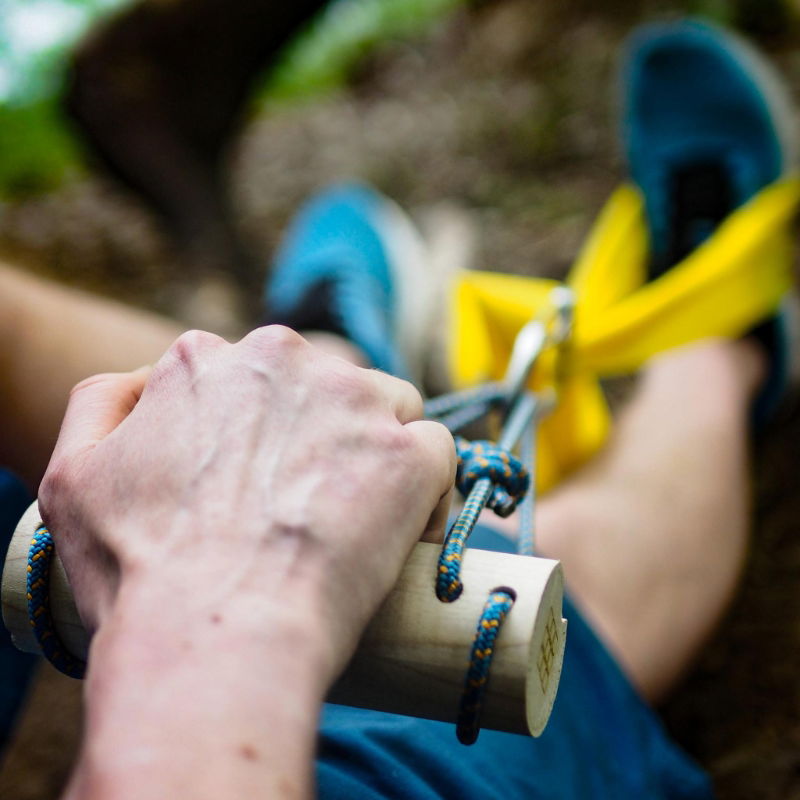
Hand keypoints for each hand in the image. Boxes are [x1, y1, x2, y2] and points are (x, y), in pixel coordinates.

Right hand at [39, 325, 454, 683]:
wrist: (213, 631)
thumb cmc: (138, 568)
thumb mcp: (75, 475)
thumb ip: (103, 406)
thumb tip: (141, 380)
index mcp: (206, 361)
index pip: (260, 378)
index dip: (273, 432)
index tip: (272, 483)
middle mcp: (282, 361)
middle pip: (327, 385)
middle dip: (328, 435)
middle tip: (316, 505)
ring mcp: (354, 402)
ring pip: (390, 408)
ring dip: (382, 453)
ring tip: (363, 521)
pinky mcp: (408, 453)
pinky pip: (438, 453)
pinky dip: (428, 491)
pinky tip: (404, 533)